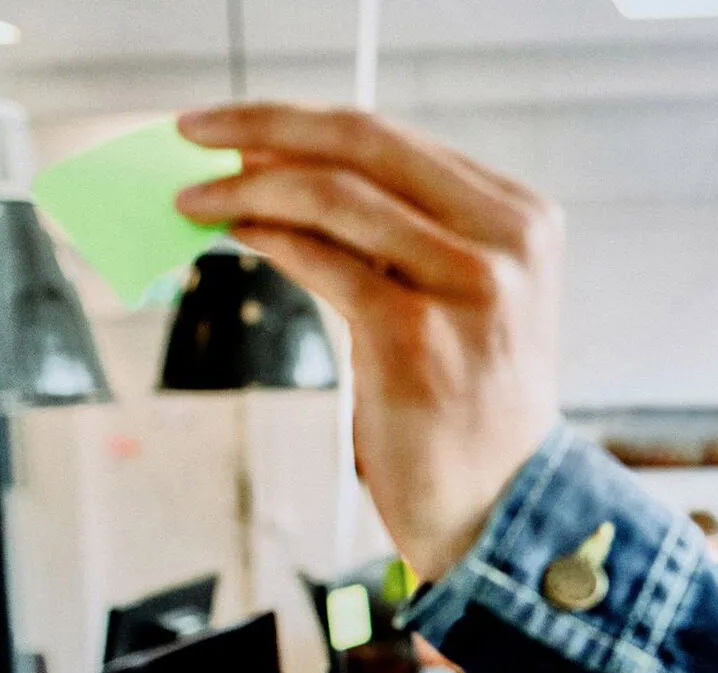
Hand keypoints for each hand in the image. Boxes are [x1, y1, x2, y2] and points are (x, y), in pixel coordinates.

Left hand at [175, 104, 562, 580]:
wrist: (502, 505)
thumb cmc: (470, 405)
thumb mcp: (463, 296)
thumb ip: (407, 233)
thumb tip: (286, 170)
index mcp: (524, 219)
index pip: (397, 139)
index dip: (303, 121)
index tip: (238, 124)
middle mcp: (507, 242)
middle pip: (365, 145)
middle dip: (264, 126)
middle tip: (195, 129)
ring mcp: (466, 287)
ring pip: (335, 195)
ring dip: (246, 185)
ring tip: (192, 196)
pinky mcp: (414, 336)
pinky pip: (319, 260)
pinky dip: (263, 237)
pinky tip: (231, 237)